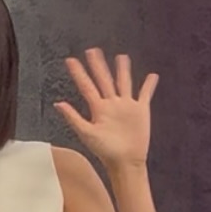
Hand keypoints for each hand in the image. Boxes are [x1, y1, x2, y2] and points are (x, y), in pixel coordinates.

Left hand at [54, 50, 156, 169]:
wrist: (125, 161)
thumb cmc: (105, 151)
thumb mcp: (87, 133)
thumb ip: (73, 117)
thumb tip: (58, 104)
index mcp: (98, 109)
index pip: (86, 86)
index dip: (79, 73)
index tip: (70, 61)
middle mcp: (111, 104)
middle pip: (104, 80)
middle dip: (98, 65)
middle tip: (92, 50)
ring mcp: (126, 106)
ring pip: (124, 83)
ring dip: (123, 70)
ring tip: (121, 57)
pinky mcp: (141, 110)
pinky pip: (145, 94)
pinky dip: (149, 85)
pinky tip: (152, 76)